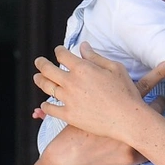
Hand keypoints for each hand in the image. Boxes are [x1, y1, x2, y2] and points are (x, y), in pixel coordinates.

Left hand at [34, 43, 164, 141]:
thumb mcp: (115, 68)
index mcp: (83, 69)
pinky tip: (44, 104)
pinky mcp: (68, 115)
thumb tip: (83, 47)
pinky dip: (45, 106)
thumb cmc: (125, 92)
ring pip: (46, 87)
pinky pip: (50, 109)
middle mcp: (71, 82)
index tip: (58, 50)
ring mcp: (68, 99)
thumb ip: (96, 57)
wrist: (127, 118)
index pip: (63, 55)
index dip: (59, 51)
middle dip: (41, 63)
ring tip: (37, 78)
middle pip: (48, 70)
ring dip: (39, 80)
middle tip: (39, 61)